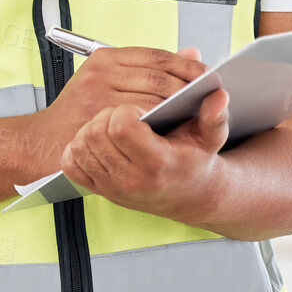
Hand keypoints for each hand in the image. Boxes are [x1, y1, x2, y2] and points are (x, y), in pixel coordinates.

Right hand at [25, 44, 207, 157]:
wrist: (44, 143)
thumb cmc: (83, 113)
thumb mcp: (113, 81)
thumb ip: (151, 68)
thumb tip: (194, 54)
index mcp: (107, 57)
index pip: (158, 56)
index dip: (188, 67)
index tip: (210, 76)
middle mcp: (101, 71)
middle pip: (158, 76)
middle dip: (189, 87)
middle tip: (211, 96)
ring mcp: (97, 96)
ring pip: (153, 98)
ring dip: (180, 105)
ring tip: (199, 111)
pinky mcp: (97, 119)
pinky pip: (140, 120)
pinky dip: (162, 123)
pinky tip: (175, 127)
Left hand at [59, 90, 230, 221]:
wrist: (186, 195)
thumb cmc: (195, 160)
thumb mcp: (211, 138)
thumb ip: (216, 116)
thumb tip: (219, 96)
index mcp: (157, 163)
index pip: (121, 126)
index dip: (127, 109)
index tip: (140, 109)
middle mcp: (130, 180)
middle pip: (96, 132)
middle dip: (107, 114)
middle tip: (124, 113)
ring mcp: (111, 188)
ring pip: (81, 144)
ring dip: (92, 127)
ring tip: (112, 125)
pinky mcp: (98, 190)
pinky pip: (72, 163)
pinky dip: (79, 146)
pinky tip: (99, 141)